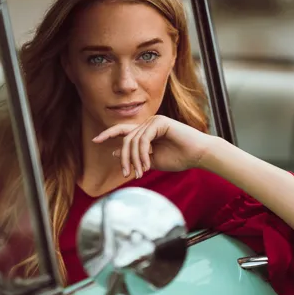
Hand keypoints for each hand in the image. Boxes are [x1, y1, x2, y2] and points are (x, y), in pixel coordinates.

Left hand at [92, 115, 212, 177]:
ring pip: (133, 141)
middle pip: (126, 138)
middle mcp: (148, 124)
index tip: (95, 140)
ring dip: (134, 159)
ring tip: (140, 172)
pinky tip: (147, 165)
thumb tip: (114, 153)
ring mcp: (154, 121)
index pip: (123, 130)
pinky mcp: (160, 122)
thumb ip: (135, 157)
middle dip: (124, 157)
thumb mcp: (152, 161)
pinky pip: (143, 139)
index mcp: (145, 131)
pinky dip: (142, 154)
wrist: (198, 155)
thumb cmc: (179, 158)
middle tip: (126, 173)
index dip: (108, 134)